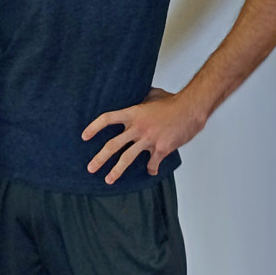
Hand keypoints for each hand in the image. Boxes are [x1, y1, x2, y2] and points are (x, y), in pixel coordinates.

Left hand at [81, 88, 205, 184]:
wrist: (191, 109)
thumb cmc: (173, 101)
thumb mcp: (152, 95)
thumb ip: (141, 99)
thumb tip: (138, 97)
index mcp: (133, 113)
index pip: (107, 119)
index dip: (94, 127)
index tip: (84, 136)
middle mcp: (137, 127)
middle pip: (113, 145)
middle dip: (100, 158)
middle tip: (90, 168)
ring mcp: (148, 139)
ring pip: (127, 158)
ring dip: (116, 171)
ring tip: (108, 179)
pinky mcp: (161, 149)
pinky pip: (152, 163)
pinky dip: (151, 169)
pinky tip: (151, 171)